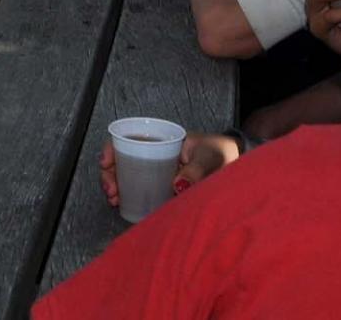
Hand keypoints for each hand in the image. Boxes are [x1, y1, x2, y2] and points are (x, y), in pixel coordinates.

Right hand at [98, 133, 240, 209]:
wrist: (234, 162)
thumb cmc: (221, 153)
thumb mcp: (209, 158)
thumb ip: (196, 171)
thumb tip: (176, 185)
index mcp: (161, 139)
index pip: (128, 138)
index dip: (112, 148)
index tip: (106, 163)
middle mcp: (153, 151)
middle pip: (121, 158)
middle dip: (110, 173)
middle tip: (111, 190)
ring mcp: (155, 168)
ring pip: (126, 173)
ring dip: (115, 185)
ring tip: (114, 199)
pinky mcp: (160, 183)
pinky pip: (137, 186)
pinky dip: (126, 194)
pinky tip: (122, 203)